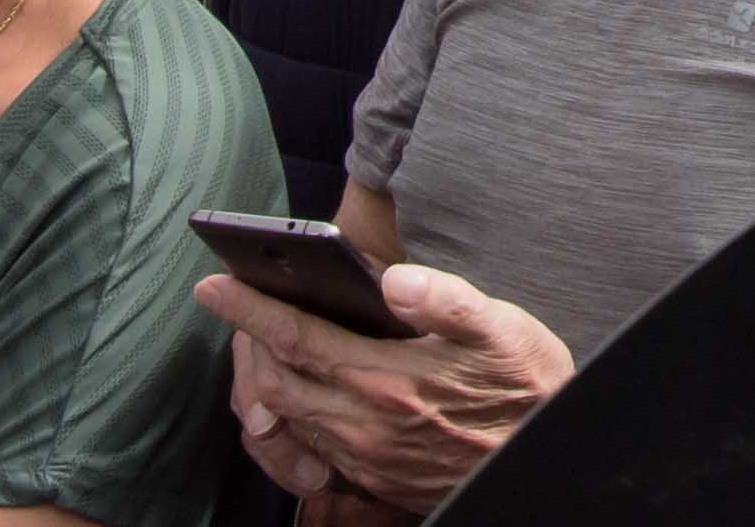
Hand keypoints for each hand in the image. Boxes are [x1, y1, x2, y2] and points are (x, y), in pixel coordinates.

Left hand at [201, 260, 573, 513]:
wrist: (541, 457)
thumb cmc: (525, 388)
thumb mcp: (503, 330)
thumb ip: (446, 300)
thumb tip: (393, 278)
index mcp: (387, 381)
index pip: (296, 338)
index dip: (249, 310)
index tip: (213, 285)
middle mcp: (363, 424)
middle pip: (272, 382)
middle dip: (246, 342)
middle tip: (241, 307)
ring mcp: (363, 457)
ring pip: (284, 417)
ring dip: (263, 378)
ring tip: (265, 341)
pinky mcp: (371, 478)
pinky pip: (307, 445)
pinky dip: (290, 413)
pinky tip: (304, 389)